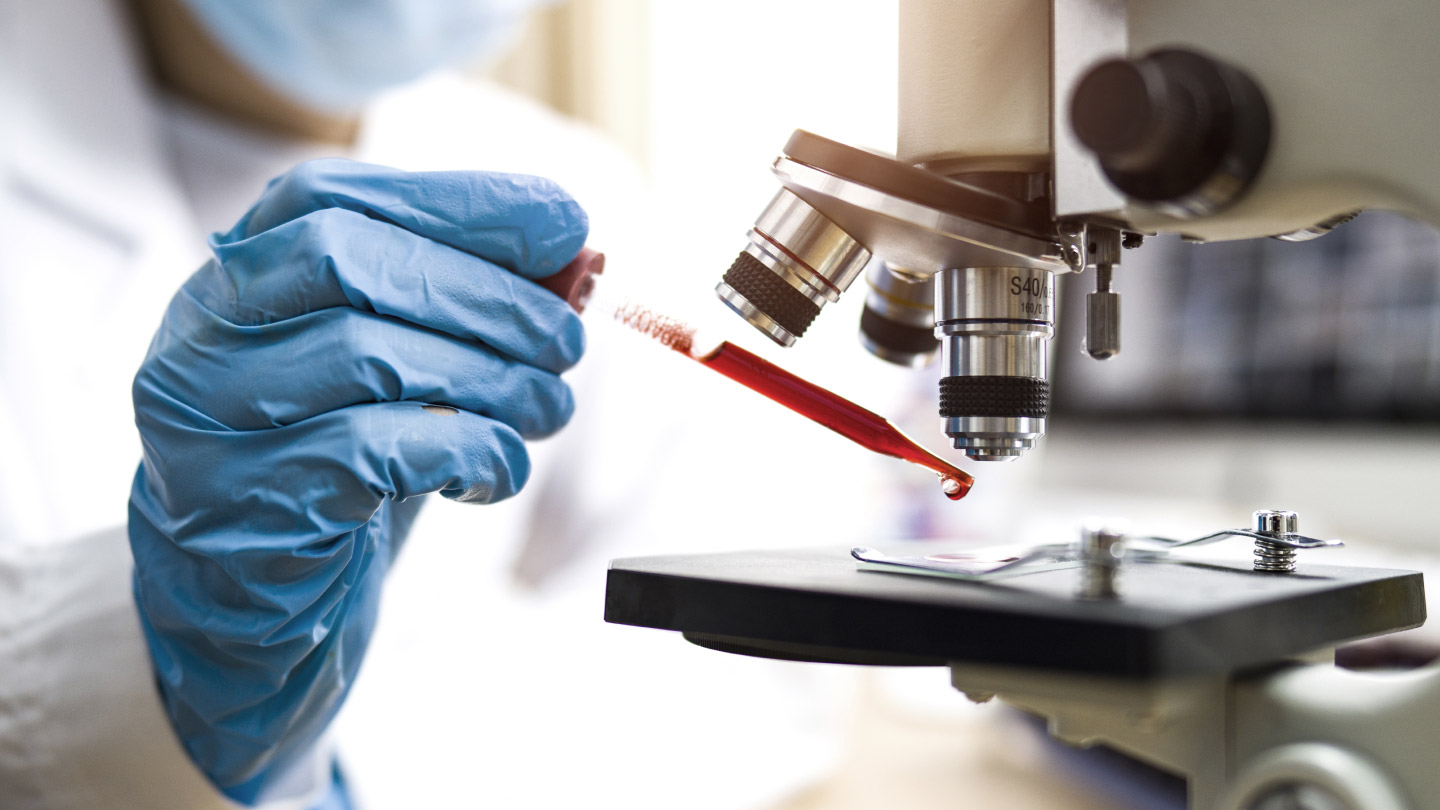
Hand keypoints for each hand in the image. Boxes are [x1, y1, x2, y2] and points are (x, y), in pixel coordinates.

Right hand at [128, 159, 586, 801]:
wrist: (251, 601)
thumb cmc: (337, 463)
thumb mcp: (399, 371)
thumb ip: (466, 309)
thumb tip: (578, 262)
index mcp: (236, 275)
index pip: (331, 196)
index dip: (457, 200)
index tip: (566, 220)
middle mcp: (202, 332)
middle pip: (347, 259)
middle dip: (484, 293)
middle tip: (566, 340)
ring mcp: (208, 418)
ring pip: (365, 354)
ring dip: (490, 377)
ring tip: (546, 406)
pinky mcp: (243, 502)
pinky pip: (373, 452)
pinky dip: (466, 450)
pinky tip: (498, 468)